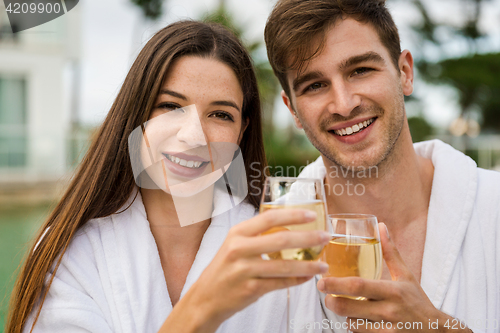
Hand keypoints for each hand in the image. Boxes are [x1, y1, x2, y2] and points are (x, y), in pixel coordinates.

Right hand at [164, 209, 330, 332]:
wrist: (205, 297)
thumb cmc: (224, 269)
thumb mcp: (235, 245)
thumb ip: (258, 236)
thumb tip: (291, 229)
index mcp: (238, 233)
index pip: (269, 217)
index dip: (293, 215)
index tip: (312, 215)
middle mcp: (239, 248)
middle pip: (281, 240)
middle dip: (308, 238)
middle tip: (325, 237)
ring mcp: (244, 270)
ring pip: (284, 266)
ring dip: (308, 265)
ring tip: (323, 265)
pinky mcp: (250, 289)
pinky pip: (280, 283)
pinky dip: (297, 281)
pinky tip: (308, 278)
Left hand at [317, 223, 468, 332]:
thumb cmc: (418, 302)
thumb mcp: (406, 276)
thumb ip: (390, 252)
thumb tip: (381, 226)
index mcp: (393, 291)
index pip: (358, 286)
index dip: (336, 284)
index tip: (321, 281)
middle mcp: (389, 311)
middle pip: (348, 307)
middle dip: (332, 302)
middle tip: (326, 296)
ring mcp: (386, 330)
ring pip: (352, 323)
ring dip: (346, 315)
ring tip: (349, 307)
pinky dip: (356, 327)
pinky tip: (361, 321)